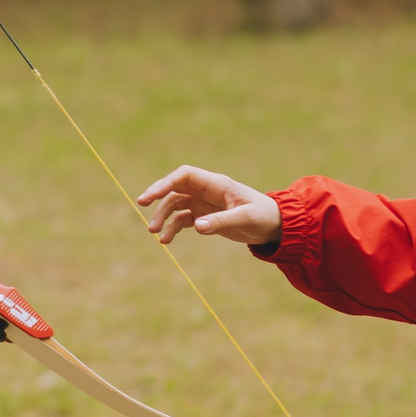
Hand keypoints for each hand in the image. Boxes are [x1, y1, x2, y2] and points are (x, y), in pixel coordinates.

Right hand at [135, 167, 282, 246]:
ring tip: (154, 232)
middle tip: (142, 203)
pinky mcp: (204, 217)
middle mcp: (206, 191)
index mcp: (216, 183)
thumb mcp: (245, 219)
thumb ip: (221, 222)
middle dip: (157, 195)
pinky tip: (166, 240)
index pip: (185, 175)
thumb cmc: (263, 216)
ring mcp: (203, 204)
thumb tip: (197, 227)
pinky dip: (172, 229)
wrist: (274, 227)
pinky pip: (182, 220)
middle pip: (175, 187)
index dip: (167, 181)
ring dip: (162, 216)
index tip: (153, 194)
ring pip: (175, 205)